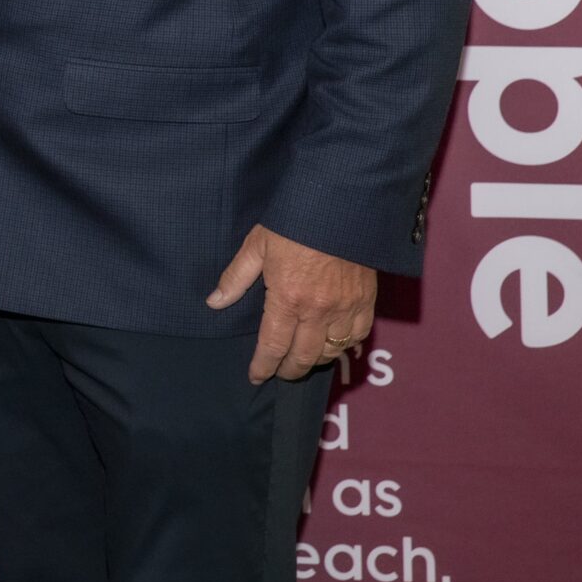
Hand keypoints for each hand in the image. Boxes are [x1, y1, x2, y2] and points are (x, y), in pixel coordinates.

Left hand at [206, 223, 375, 383]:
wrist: (339, 205)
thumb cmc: (294, 222)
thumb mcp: (257, 245)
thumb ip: (236, 278)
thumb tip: (214, 302)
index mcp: (288, 298)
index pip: (273, 346)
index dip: (263, 366)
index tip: (256, 376)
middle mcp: (318, 311)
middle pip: (303, 357)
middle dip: (289, 370)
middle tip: (280, 372)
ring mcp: (346, 309)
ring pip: (332, 351)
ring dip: (315, 359)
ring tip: (303, 358)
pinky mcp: (367, 301)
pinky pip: (358, 336)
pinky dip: (346, 346)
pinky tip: (335, 345)